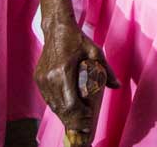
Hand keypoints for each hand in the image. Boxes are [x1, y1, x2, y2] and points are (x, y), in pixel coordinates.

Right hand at [35, 20, 118, 135]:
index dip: (80, 115)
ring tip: (76, 122)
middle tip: (84, 127)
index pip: (71, 103)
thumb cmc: (77, 39)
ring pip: (53, 105)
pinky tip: (66, 111)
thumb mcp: (95, 52)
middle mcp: (50, 77)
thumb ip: (106, 70)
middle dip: (73, 120)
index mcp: (64, 71)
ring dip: (64, 116)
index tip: (89, 120)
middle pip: (61, 108)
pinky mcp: (38, 78)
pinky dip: (57, 107)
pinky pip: (48, 98)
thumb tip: (117, 85)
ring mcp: (42, 79)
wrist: (57, 28)